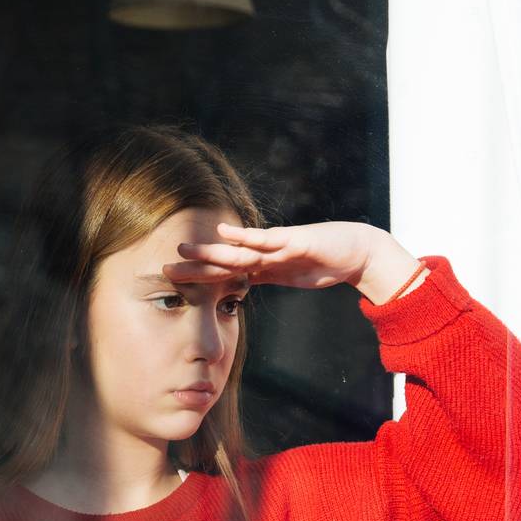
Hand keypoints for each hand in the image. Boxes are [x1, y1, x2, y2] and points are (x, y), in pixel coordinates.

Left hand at [163, 220, 413, 298]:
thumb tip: (240, 287)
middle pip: (224, 261)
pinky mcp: (295, 241)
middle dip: (195, 265)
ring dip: (211, 251)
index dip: (199, 276)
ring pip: (239, 250)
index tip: (172, 281)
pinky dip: (246, 237)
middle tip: (164, 268)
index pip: (225, 272)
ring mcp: (278, 246)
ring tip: (185, 249)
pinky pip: (268, 239)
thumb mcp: (287, 276)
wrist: (356, 252)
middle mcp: (265, 253)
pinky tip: (226, 232)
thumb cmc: (322, 263)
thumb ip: (263, 277)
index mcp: (262, 265)